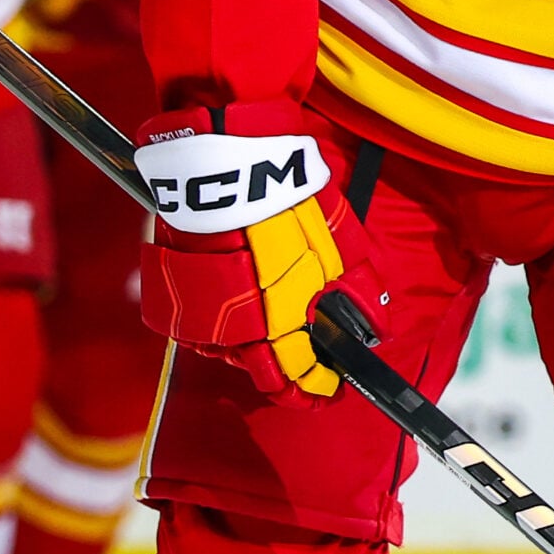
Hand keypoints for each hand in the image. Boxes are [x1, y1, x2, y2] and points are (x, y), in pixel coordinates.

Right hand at [136, 102, 385, 404]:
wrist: (225, 164)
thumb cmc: (284, 197)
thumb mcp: (336, 240)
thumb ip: (356, 288)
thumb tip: (376, 328)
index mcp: (285, 313)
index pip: (301, 376)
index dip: (317, 389)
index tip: (327, 389)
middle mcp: (242, 323)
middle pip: (263, 374)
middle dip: (286, 374)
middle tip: (302, 362)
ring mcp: (205, 313)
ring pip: (230, 355)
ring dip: (251, 350)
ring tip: (269, 326)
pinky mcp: (177, 299)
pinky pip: (200, 332)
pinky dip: (219, 328)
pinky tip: (236, 309)